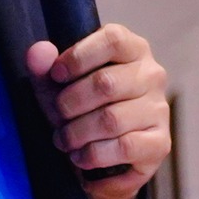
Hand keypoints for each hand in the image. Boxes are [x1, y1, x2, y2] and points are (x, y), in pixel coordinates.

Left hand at [26, 24, 170, 198]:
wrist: (104, 159)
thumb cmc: (82, 110)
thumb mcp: (59, 88)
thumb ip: (45, 68)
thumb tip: (38, 52)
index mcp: (132, 50)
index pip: (113, 40)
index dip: (79, 57)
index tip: (56, 75)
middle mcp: (152, 76)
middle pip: (107, 83)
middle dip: (70, 104)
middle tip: (58, 116)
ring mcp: (159, 110)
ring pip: (112, 119)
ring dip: (77, 133)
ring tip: (64, 140)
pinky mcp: (160, 144)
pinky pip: (124, 147)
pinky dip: (94, 155)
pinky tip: (81, 157)